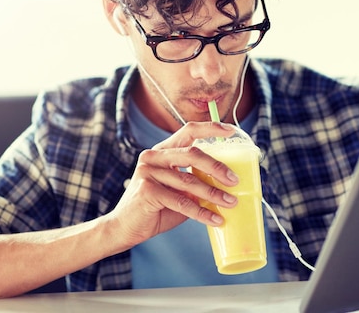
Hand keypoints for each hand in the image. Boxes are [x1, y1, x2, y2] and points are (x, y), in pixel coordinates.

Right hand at [109, 121, 238, 246]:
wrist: (124, 228)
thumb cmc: (155, 209)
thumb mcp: (178, 191)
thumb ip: (195, 183)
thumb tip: (227, 184)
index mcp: (162, 151)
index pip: (188, 131)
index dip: (210, 129)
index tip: (231, 132)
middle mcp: (153, 157)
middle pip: (192, 153)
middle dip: (217, 167)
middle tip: (234, 180)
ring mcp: (148, 172)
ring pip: (189, 180)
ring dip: (213, 193)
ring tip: (231, 202)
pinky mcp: (147, 191)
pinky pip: (182, 201)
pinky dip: (201, 212)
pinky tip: (215, 219)